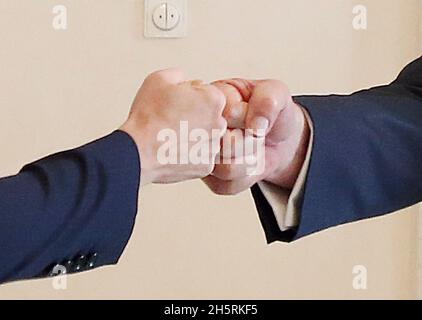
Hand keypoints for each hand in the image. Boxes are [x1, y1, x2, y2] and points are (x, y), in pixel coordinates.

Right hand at [120, 69, 226, 185]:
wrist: (138, 150)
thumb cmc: (149, 115)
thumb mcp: (160, 79)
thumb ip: (180, 75)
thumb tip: (188, 83)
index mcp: (214, 99)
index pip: (208, 94)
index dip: (190, 98)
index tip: (176, 104)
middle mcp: (220, 124)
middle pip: (210, 117)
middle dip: (196, 117)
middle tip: (172, 121)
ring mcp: (214, 147)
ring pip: (206, 138)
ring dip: (193, 137)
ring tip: (171, 137)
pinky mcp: (206, 166)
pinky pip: (200, 157)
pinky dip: (189, 155)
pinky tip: (173, 151)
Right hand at [203, 79, 309, 194]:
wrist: (282, 140)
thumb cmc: (271, 112)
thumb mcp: (276, 93)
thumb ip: (266, 100)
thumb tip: (255, 124)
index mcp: (207, 101)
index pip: (216, 116)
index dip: (241, 118)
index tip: (249, 111)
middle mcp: (199, 130)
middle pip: (220, 146)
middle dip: (248, 140)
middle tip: (253, 130)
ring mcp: (202, 156)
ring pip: (224, 169)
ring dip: (250, 159)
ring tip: (252, 145)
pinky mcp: (210, 179)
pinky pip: (227, 185)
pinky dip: (247, 176)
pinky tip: (249, 161)